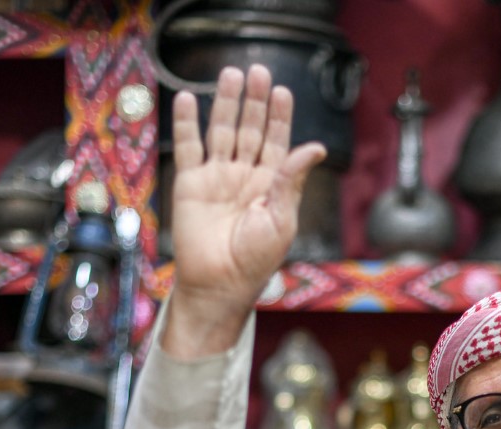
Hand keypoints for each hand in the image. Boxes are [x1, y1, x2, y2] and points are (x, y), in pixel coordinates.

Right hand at [164, 64, 325, 357]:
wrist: (218, 285)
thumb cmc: (255, 261)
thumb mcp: (282, 220)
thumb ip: (292, 180)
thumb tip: (315, 147)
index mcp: (271, 185)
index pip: (277, 142)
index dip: (280, 116)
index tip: (282, 91)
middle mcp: (245, 176)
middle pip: (250, 128)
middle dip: (254, 101)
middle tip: (257, 71)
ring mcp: (217, 177)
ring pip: (221, 130)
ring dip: (225, 103)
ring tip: (230, 75)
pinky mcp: (191, 183)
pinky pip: (188, 147)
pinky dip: (186, 123)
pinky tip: (187, 100)